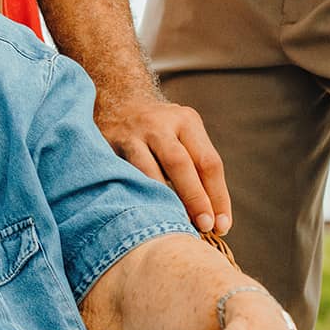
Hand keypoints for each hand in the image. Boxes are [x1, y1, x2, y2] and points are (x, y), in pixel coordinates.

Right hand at [95, 91, 230, 234]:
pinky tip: (144, 214)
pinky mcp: (108, 144)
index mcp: (187, 122)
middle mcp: (159, 124)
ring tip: (174, 225)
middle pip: (180, 163)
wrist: (117, 102)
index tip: (221, 226)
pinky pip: (125, 174)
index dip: (217, 197)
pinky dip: (137, 195)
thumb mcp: (183, 135)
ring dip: (163, 200)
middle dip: (194, 198)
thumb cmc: (161, 132)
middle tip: (204, 227)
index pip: (209, 162)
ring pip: (148, 169)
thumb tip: (215, 220)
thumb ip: (197, 167)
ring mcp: (131, 133)